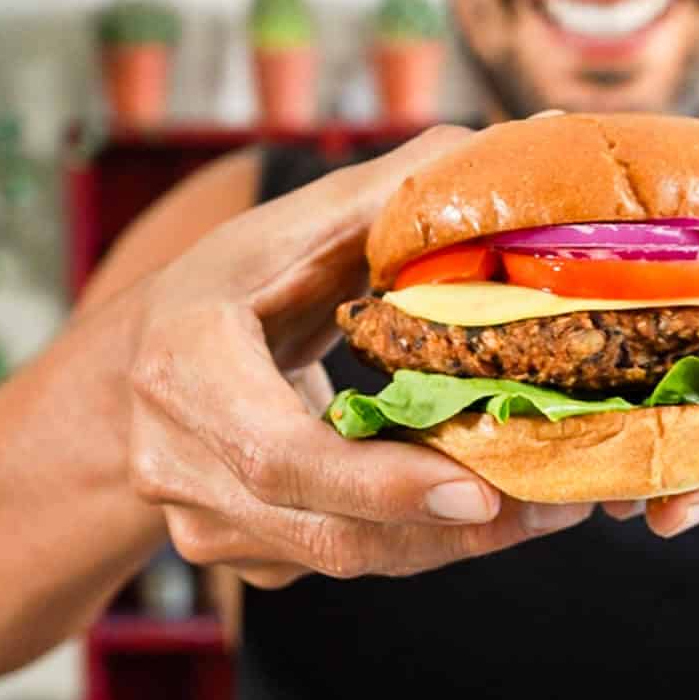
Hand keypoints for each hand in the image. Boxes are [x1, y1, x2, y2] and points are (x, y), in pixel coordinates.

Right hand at [126, 126, 590, 588]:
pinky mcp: (241, 557)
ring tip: (551, 507)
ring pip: (347, 556)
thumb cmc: (230, 285)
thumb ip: (394, 193)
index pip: (279, 454)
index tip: (477, 492)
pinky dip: (424, 541)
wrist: (143, 365)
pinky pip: (347, 559)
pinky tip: (492, 509)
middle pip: (327, 527)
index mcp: (184, 366)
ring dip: (454, 542)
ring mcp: (203, 522)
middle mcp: (177, 461)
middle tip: (556, 505)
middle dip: (449, 529)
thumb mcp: (294, 227)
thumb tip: (515, 141)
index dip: (378, 483)